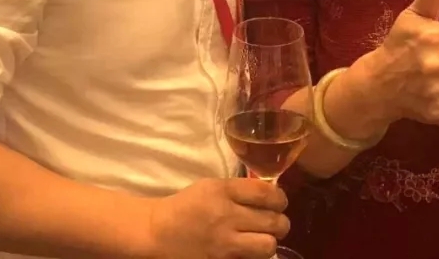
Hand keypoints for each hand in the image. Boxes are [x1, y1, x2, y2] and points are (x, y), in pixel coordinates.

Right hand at [148, 177, 289, 258]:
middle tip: (276, 223)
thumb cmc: (187, 206)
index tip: (279, 202)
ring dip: (269, 242)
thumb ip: (240, 190)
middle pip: (273, 221)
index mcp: (222, 191)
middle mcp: (225, 216)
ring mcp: (223, 243)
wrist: (158, 232)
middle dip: (280, 222)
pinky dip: (254, 256)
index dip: (280, 198)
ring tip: (264, 239)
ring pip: (267, 246)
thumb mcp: (212, 187)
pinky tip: (249, 251)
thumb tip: (271, 195)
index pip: (266, 193)